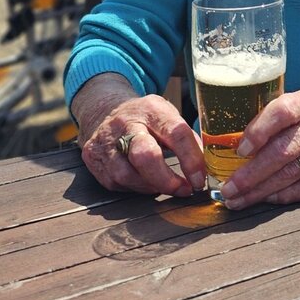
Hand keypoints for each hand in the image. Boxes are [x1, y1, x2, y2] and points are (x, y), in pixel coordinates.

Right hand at [78, 92, 204, 196]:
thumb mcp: (168, 117)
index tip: (200, 179)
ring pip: (127, 175)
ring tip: (164, 185)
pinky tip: (143, 181)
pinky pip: (115, 182)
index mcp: (152, 109)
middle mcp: (125, 123)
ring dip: (150, 187)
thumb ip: (187, 139)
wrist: (104, 110)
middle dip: (166, 180)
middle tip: (183, 190)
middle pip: (145, 156)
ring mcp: (106, 141)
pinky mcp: (93, 158)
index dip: (191, 159)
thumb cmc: (145, 118)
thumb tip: (207, 166)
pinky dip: (134, 187)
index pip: (176, 133)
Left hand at [219, 87, 299, 208]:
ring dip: (260, 190)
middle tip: (228, 188)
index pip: (283, 111)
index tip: (240, 148)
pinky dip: (286, 196)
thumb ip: (282, 115)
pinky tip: (267, 200)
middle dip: (250, 174)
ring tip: (237, 199)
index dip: (259, 129)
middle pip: (282, 151)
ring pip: (290, 174)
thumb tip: (240, 138)